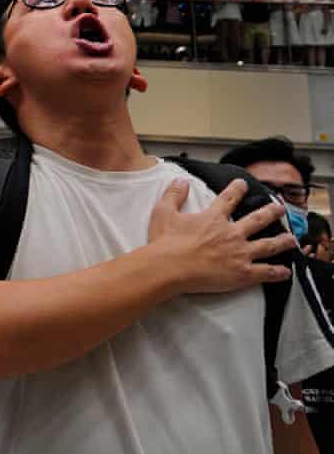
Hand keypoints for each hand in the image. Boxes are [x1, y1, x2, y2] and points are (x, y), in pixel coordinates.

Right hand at [147, 178, 295, 294]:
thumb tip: (180, 180)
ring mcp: (240, 253)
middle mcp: (231, 233)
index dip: (237, 190)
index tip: (242, 184)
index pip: (229, 199)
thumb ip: (173, 195)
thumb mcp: (163, 212)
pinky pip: (265, 271)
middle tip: (279, 209)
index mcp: (213, 218)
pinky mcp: (242, 272)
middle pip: (257, 220)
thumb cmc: (165, 242)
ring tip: (291, 239)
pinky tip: (285, 272)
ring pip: (268, 245)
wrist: (169, 267)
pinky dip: (277, 272)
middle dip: (270, 212)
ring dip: (282, 241)